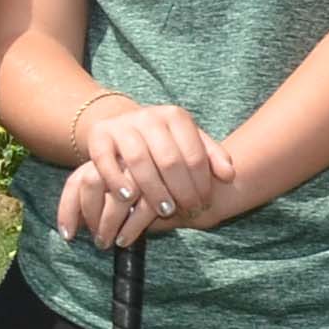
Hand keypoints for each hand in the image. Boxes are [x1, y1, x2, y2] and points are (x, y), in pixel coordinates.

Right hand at [56, 96, 229, 248]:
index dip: (201, 183)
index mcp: (176, 117)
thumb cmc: (164, 142)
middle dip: (181, 190)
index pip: (194, 154)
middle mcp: (149, 117)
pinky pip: (105, 160)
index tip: (204, 204)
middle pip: (169, 159)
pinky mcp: (99, 135)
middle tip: (188, 212)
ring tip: (164, 210)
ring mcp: (122, 125)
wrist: (123, 125)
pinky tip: (127, 198)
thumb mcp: (190, 143)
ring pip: (139, 161)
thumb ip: (212, 157)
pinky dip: (115, 179)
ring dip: (153, 189)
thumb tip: (229, 175)